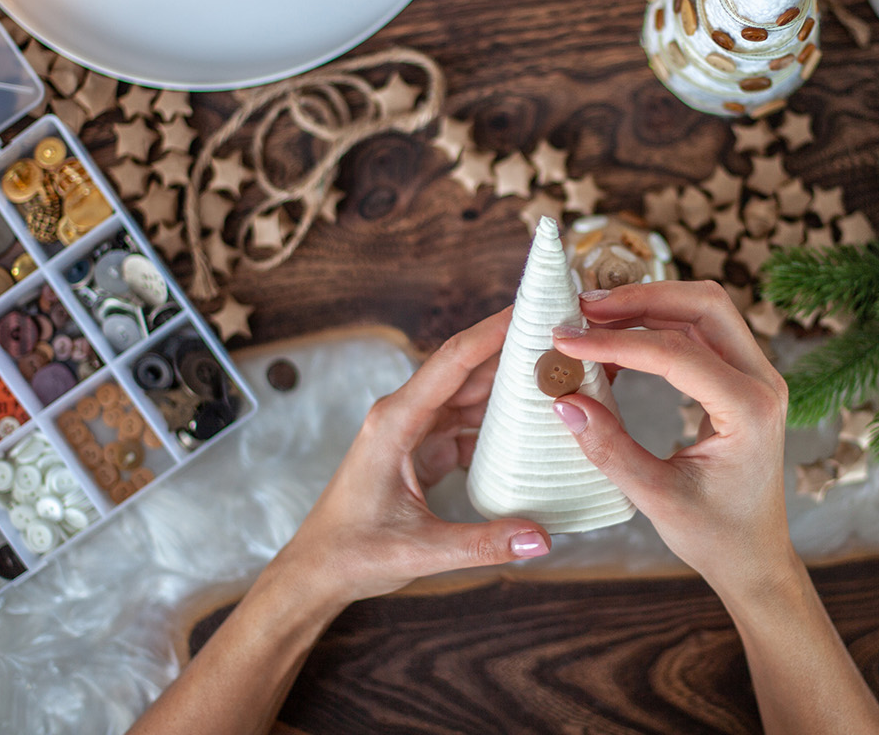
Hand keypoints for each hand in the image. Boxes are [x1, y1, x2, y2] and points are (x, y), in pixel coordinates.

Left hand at [273, 307, 551, 608]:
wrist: (316, 572)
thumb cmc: (351, 554)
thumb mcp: (419, 550)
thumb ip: (482, 543)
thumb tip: (541, 538)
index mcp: (394, 422)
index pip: (452, 361)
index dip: (492, 331)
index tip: (529, 306)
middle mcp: (403, 415)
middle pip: (467, 369)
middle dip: (512, 350)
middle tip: (562, 335)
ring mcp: (413, 430)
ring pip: (469, 395)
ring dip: (509, 385)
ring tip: (558, 372)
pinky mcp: (421, 449)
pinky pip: (467, 423)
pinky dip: (499, 421)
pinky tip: (533, 422)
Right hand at [549, 281, 797, 599]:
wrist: (755, 557)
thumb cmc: (715, 536)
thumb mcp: (657, 499)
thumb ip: (610, 449)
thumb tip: (564, 401)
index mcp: (750, 410)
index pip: (677, 352)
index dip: (616, 341)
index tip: (565, 339)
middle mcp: (763, 381)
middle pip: (703, 304)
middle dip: (640, 297)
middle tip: (583, 307)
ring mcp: (756, 375)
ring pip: (704, 309)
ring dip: (648, 304)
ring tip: (592, 316)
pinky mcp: (741, 378)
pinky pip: (701, 331)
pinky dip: (658, 324)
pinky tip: (616, 341)